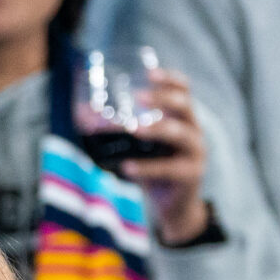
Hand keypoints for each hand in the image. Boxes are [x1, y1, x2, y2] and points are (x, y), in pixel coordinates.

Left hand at [122, 68, 211, 245]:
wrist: (174, 206)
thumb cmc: (154, 170)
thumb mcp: (141, 148)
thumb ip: (122, 133)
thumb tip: (83, 118)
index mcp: (183, 120)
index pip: (184, 91)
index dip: (170, 80)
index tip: (150, 73)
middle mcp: (194, 131)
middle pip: (185, 106)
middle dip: (163, 98)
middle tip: (139, 96)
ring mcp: (196, 153)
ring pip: (179, 134)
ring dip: (156, 129)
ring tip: (133, 129)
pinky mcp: (190, 175)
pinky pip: (168, 168)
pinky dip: (146, 167)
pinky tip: (126, 167)